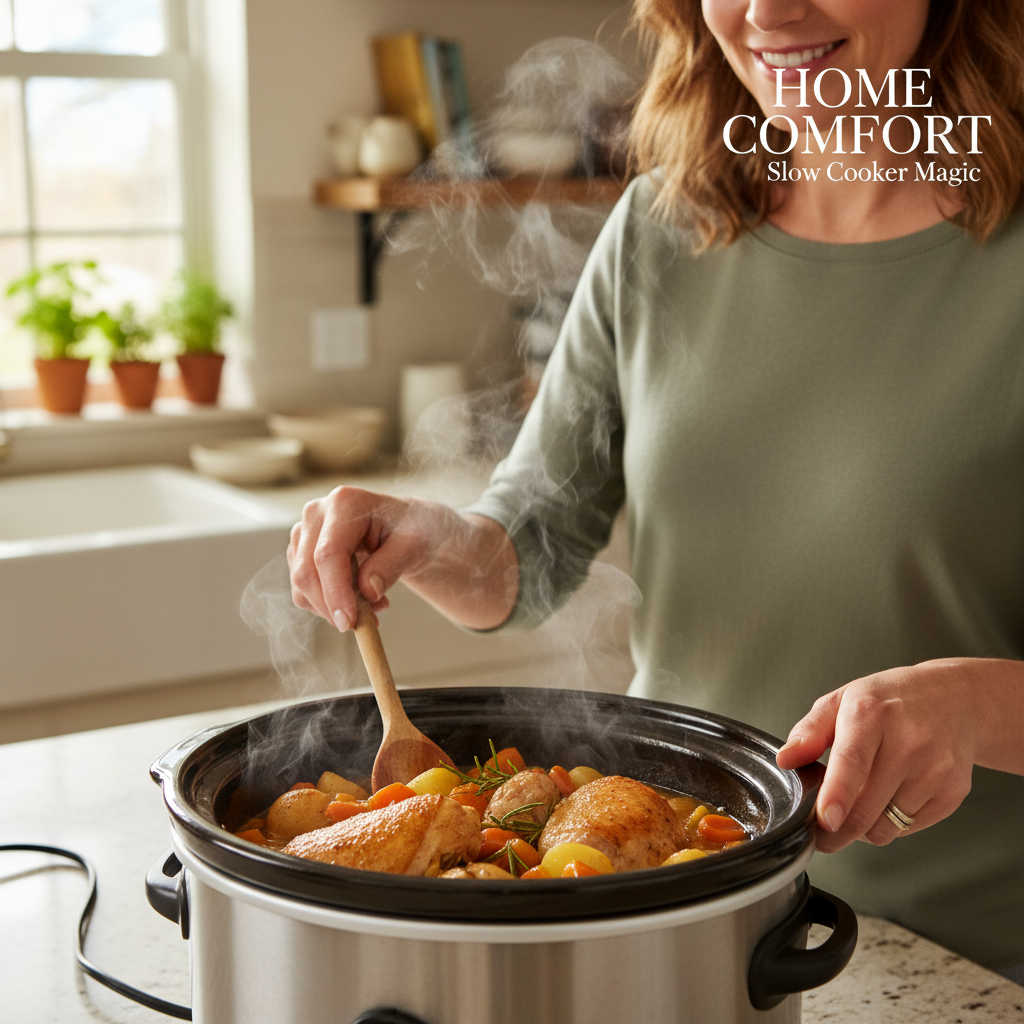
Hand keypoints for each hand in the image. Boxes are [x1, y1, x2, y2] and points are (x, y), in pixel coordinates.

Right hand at [287, 485, 517, 632]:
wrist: (410, 529)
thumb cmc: (415, 530)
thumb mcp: (416, 545)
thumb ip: (391, 565)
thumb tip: (367, 591)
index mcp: (345, 503)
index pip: (328, 554)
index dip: (335, 592)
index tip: (349, 622)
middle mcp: (317, 513)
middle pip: (307, 571)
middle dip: (333, 606)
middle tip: (368, 622)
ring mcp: (304, 533)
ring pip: (302, 585)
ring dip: (334, 608)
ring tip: (376, 604)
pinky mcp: (300, 553)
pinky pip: (304, 591)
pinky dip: (329, 606)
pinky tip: (361, 601)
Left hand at [775, 659, 1003, 852]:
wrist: (957, 700)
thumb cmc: (893, 700)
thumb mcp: (842, 700)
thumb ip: (809, 731)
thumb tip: (787, 760)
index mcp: (872, 715)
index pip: (853, 761)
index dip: (838, 795)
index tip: (826, 819)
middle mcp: (908, 743)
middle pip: (867, 808)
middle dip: (837, 832)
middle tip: (822, 832)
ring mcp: (935, 770)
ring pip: (885, 827)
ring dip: (864, 826)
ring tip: (862, 798)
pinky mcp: (952, 793)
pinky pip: (909, 828)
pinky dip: (892, 823)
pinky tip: (890, 795)